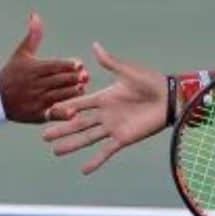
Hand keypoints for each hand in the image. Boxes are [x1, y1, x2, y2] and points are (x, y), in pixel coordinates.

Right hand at [0, 11, 89, 122]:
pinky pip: (52, 114)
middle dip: (74, 78)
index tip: (80, 64)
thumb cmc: (11, 72)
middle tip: (85, 76)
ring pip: (59, 96)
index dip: (68, 65)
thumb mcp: (21, 53)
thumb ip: (33, 35)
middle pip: (59, 81)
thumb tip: (35, 15)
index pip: (54, 66)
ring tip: (82, 87)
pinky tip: (74, 112)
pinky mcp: (36, 115)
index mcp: (33, 69)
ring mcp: (35, 100)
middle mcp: (35, 85)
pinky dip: (62, 114)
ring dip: (72, 92)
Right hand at [40, 42, 167, 174]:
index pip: (78, 103)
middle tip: (44, 135)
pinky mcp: (123, 139)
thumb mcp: (127, 71)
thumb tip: (94, 45)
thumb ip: (109, 62)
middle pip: (78, 123)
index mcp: (104, 98)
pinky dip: (95, 161)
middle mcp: (105, 114)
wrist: (170, 98)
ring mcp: (113, 128)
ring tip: (55, 151)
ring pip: (87, 138)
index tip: (47, 110)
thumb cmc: (151, 82)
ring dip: (72, 145)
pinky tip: (83, 170)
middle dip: (61, 129)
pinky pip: (106, 151)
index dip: (63, 107)